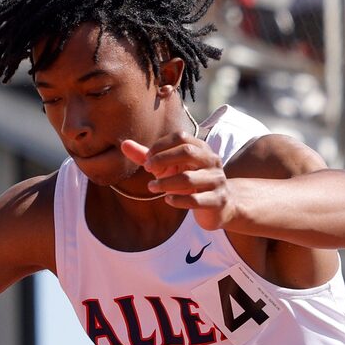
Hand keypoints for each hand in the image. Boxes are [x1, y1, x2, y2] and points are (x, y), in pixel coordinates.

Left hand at [119, 135, 238, 230]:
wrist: (221, 207)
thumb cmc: (191, 183)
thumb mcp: (169, 168)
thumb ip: (148, 157)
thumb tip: (123, 144)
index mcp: (201, 148)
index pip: (181, 137)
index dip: (161, 146)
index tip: (147, 159)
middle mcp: (212, 160)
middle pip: (187, 152)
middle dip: (163, 160)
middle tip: (148, 170)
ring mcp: (217, 181)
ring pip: (188, 179)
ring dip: (165, 183)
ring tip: (152, 188)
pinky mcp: (217, 201)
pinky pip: (195, 200)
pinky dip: (177, 200)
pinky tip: (167, 200)